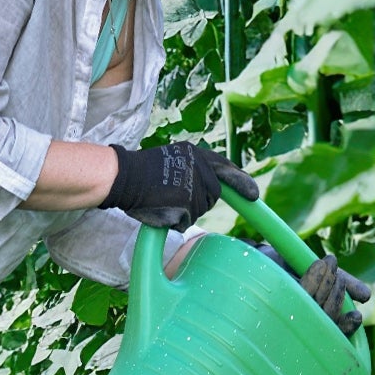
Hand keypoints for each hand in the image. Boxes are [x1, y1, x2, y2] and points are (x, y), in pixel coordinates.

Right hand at [97, 142, 258, 230]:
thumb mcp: (172, 159)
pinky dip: (173, 220)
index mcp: (196, 154)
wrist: (121, 177)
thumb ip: (192, 170)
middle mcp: (199, 168)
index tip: (253, 195)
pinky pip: (185, 221)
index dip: (242, 183)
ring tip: (161, 200)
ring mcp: (193, 186)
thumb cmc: (140, 172)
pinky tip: (159, 209)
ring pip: (199, 210)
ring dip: (183, 212)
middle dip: (200, 201)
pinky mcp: (186, 204)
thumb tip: (210, 187)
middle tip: (174, 199)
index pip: (226, 169)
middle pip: (213, 195)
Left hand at [256, 244, 372, 336]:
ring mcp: (286, 310)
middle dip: (337, 294)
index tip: (355, 316)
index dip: (346, 327)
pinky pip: (301, 292)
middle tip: (337, 274)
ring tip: (328, 263)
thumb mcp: (326, 275)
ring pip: (316, 306)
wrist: (271, 252)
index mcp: (314, 320)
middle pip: (327, 319)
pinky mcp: (276, 297)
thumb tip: (367, 297)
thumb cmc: (297, 267)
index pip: (334, 333)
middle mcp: (298, 320)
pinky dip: (314, 277)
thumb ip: (346, 285)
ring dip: (327, 284)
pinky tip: (320, 264)